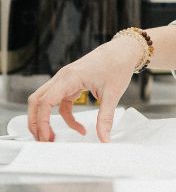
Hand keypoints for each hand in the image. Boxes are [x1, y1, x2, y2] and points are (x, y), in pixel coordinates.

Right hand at [27, 36, 142, 142]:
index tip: (47, 137)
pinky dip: (65, 116)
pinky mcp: (71, 83)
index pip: (45, 101)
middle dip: (36, 122)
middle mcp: (63, 78)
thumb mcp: (113, 94)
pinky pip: (61, 102)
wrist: (123, 50)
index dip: (42, 121)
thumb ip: (106, 118)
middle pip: (37, 100)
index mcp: (69, 78)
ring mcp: (65, 80)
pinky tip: (80, 128)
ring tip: (52, 137)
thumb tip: (104, 139)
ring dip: (45, 119)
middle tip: (44, 141)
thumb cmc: (117, 65)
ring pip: (45, 101)